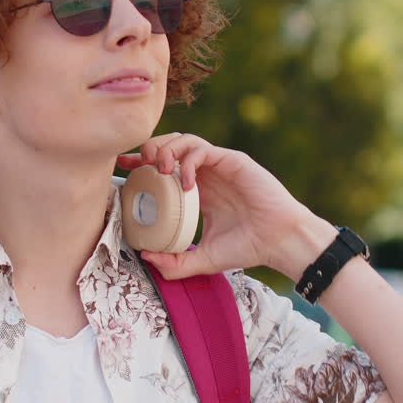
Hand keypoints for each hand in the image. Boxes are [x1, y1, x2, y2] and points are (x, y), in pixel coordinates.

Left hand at [116, 133, 335, 279]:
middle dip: (149, 149)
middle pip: (169, 146)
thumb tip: (146, 258)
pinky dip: (189, 161)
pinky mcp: (232, 160)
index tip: (123, 168)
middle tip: (137, 165)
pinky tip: (187, 182)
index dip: (140, 163)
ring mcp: (219, 165)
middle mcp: (205, 174)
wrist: (279, 241)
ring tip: (159, 169)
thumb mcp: (204, 259)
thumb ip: (176, 262)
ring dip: (166, 149)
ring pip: (185, 140)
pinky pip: (203, 150)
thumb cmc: (248, 247)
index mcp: (197, 191)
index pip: (163, 168)